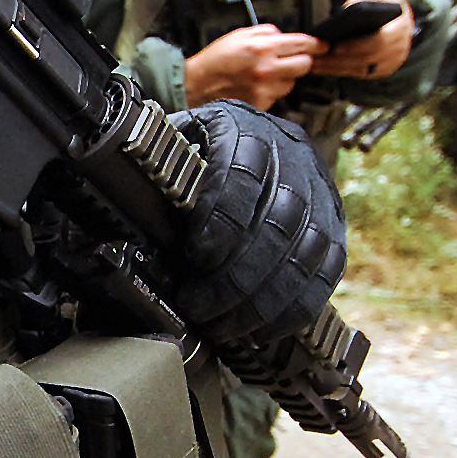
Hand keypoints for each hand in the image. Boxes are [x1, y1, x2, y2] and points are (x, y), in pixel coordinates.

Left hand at [171, 100, 346, 346]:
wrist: (250, 139)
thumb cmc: (196, 152)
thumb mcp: (171, 147)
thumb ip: (156, 176)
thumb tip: (120, 214)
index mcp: (244, 127)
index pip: (244, 172)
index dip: (222, 219)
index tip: (195, 257)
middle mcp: (292, 154)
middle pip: (279, 220)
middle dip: (236, 276)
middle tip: (198, 308)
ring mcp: (321, 191)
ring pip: (306, 251)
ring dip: (263, 300)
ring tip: (222, 328)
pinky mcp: (335, 226)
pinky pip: (327, 273)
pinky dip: (293, 307)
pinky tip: (260, 330)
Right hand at [184, 24, 321, 107]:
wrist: (197, 84)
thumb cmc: (216, 59)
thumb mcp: (241, 34)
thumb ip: (267, 33)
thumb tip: (285, 36)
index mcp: (263, 48)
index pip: (302, 44)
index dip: (316, 44)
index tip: (322, 46)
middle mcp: (267, 69)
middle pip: (305, 65)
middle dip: (302, 60)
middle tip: (294, 58)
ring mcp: (265, 89)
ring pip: (293, 82)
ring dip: (286, 76)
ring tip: (267, 73)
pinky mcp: (262, 103)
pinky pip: (278, 95)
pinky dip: (273, 89)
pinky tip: (258, 84)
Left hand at [309, 0, 414, 79]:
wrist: (395, 18)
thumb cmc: (380, 4)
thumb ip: (362, 0)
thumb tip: (345, 11)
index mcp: (402, 26)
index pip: (380, 41)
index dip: (357, 46)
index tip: (336, 47)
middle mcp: (401, 47)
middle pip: (368, 59)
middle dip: (341, 60)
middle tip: (319, 59)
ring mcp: (393, 62)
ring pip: (362, 70)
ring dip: (337, 68)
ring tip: (314, 64)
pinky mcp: (382, 70)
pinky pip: (359, 74)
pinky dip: (340, 71)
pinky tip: (322, 67)